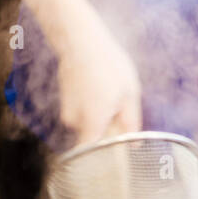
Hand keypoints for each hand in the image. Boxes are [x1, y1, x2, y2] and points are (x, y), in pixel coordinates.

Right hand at [55, 6, 141, 144]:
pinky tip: (97, 82)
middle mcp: (75, 120)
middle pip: (92, 137)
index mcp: (94, 122)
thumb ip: (131, 122)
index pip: (92, 155)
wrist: (81, 40)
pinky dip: (89, 101)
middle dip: (106, 127)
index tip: (115, 152)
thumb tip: (134, 145)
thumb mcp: (130, 92)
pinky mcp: (63, 98)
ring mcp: (67, 108)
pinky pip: (80, 108)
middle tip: (119, 107)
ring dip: (98, 112)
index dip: (103, 157)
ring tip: (108, 89)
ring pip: (86, 121)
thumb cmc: (109, 65)